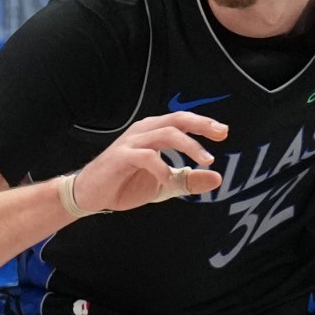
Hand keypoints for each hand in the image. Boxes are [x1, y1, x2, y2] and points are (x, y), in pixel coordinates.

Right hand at [66, 113, 228, 212]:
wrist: (90, 195)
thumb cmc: (125, 185)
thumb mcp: (164, 184)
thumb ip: (188, 180)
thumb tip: (218, 178)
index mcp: (154, 133)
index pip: (182, 121)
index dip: (204, 124)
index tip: (223, 132)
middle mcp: (144, 131)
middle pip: (177, 119)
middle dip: (201, 125)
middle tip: (221, 134)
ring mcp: (131, 142)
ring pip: (166, 133)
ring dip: (189, 146)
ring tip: (206, 160)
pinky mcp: (121, 156)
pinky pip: (146, 156)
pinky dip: (161, 167)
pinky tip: (168, 180)